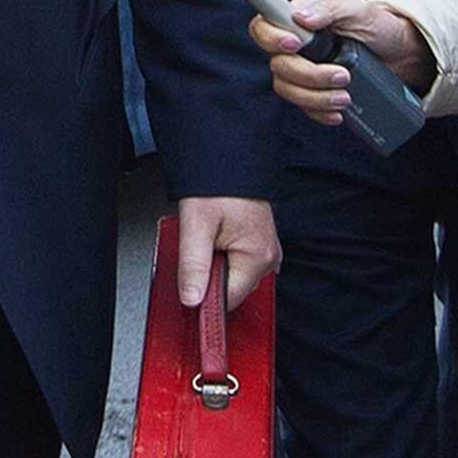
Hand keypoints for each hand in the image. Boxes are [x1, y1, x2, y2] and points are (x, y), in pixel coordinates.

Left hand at [175, 195, 280, 309]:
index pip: (228, 300)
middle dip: (209, 278)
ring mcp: (266, 252)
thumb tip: (192, 299)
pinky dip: (223, 259)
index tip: (189, 283)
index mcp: (258, 256)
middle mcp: (269, 257)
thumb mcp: (196, 225)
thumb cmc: (217, 184)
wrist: (228, 158)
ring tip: (206, 239)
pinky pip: (238, 265)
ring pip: (234, 278)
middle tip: (198, 247)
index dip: (204, 296)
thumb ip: (193, 266)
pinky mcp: (259, 245)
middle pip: (232, 290)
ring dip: (215, 267)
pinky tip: (214, 242)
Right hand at [249, 0, 436, 126]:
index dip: (271, 39)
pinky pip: (305, 109)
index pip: (263, 28)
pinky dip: (320, 113)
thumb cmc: (376, 25)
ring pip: (289, 91)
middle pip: (279, 66)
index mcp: (297, 21)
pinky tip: (339, 113)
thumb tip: (301, 17)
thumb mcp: (356, 8)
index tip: (295, 45)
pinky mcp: (314, 93)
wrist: (400, 54)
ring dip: (315, 98)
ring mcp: (303, 71)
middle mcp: (295, 47)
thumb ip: (329, 7)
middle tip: (342, 75)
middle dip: (309, 75)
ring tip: (345, 97)